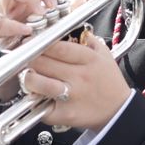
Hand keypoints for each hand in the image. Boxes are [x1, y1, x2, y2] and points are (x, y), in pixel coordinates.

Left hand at [17, 30, 133, 131]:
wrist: (119, 111)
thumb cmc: (110, 82)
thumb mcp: (105, 55)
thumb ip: (89, 40)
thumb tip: (72, 29)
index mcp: (89, 59)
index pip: (58, 47)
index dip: (40, 43)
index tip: (30, 41)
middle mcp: (80, 76)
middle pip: (44, 63)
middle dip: (29, 59)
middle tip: (24, 58)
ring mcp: (72, 96)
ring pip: (41, 84)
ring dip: (29, 79)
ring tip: (29, 77)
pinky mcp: (67, 114)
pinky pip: (44, 108)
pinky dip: (36, 102)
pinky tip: (37, 97)